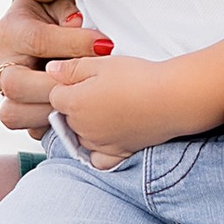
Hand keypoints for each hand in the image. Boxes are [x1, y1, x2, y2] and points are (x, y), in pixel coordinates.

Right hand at [0, 0, 79, 135]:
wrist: (43, 28)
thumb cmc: (55, 14)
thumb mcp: (61, 2)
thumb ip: (69, 12)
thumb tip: (78, 23)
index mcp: (11, 31)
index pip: (37, 41)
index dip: (73, 44)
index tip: (106, 45)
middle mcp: (2, 64)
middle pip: (15, 85)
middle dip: (55, 88)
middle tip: (86, 85)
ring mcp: (6, 92)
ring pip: (13, 114)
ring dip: (50, 112)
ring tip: (81, 103)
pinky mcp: (20, 111)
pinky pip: (30, 129)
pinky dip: (54, 127)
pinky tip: (77, 116)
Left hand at [46, 49, 186, 169]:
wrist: (173, 98)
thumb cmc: (139, 77)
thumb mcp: (101, 63)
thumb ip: (71, 68)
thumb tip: (51, 70)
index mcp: (74, 104)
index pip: (55, 96)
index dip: (67, 84)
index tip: (84, 78)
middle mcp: (83, 128)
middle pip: (66, 118)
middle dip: (75, 105)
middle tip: (100, 90)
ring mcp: (101, 144)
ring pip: (81, 137)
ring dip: (87, 126)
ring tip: (109, 108)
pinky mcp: (119, 154)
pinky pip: (98, 160)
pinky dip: (98, 151)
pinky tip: (107, 137)